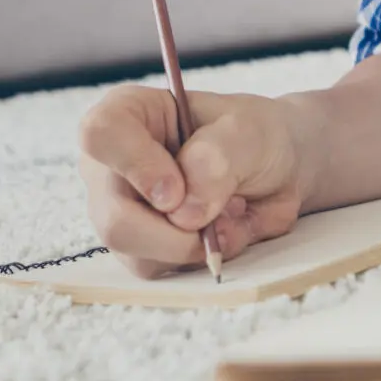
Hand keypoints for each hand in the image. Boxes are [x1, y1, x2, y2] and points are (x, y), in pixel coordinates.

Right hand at [77, 84, 314, 276]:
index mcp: (129, 112)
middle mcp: (112, 164)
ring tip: (230, 213)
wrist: (279, 168)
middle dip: (174, 233)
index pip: (101, 134)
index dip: (137, 166)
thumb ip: (216, 160)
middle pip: (113, 216)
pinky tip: (222, 231)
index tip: (177, 189)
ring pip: (134, 252)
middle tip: (219, 217)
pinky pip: (158, 269)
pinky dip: (200, 257)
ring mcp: (120, 209)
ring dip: (195, 245)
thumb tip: (184, 213)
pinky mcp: (139, 247)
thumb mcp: (249, 131)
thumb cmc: (255, 135)